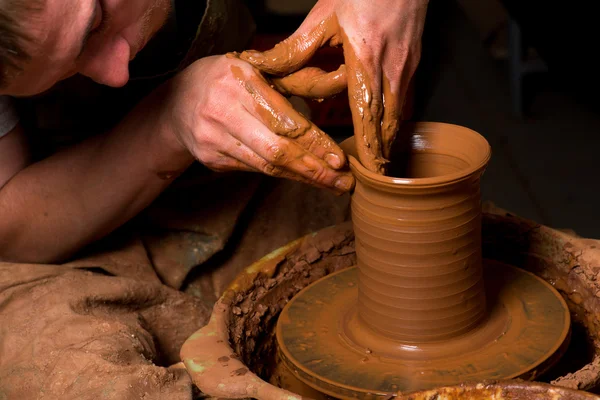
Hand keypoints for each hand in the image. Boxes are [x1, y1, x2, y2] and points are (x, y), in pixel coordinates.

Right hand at [163, 54, 354, 192]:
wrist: (176, 102)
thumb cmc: (227, 81)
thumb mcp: (255, 70)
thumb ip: (289, 86)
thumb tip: (333, 98)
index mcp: (240, 82)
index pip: (285, 120)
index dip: (314, 143)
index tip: (339, 159)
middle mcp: (223, 112)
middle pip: (276, 151)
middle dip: (314, 170)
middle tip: (343, 183)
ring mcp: (214, 140)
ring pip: (266, 166)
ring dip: (302, 178)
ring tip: (331, 186)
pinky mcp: (211, 159)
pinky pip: (253, 170)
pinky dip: (282, 175)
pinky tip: (303, 177)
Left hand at [240, 0, 428, 173]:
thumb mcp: (323, 14)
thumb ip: (295, 47)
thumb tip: (263, 65)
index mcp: (366, 58)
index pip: (367, 111)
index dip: (367, 142)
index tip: (365, 167)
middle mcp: (391, 67)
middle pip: (389, 120)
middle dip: (381, 150)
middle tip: (373, 176)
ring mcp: (407, 65)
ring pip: (400, 112)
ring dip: (390, 138)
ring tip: (380, 161)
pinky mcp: (413, 60)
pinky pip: (406, 97)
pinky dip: (396, 117)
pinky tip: (388, 128)